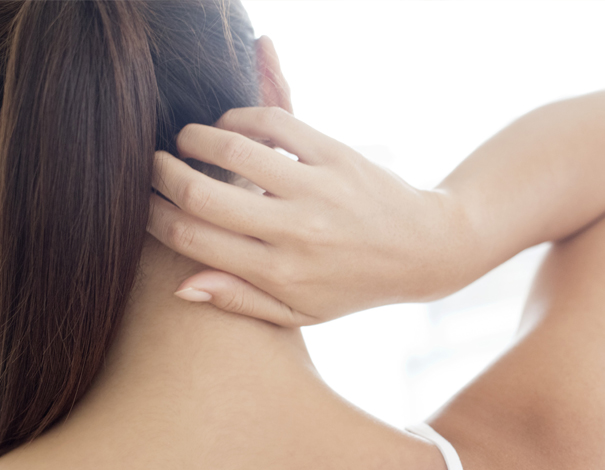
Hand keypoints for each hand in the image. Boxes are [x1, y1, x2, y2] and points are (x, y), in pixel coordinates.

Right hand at [148, 107, 468, 325]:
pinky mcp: (336, 156)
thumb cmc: (355, 284)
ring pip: (232, 149)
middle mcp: (294, 231)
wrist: (423, 249)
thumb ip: (241, 298)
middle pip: (200, 192)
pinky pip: (275, 124)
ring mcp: (316, 189)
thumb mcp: (301, 311)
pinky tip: (232, 124)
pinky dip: (241, 116)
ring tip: (187, 140)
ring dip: (195, 136)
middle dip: (161, 172)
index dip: (154, 215)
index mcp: (279, 273)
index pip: (193, 238)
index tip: (143, 201)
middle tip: (153, 163)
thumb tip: (181, 285)